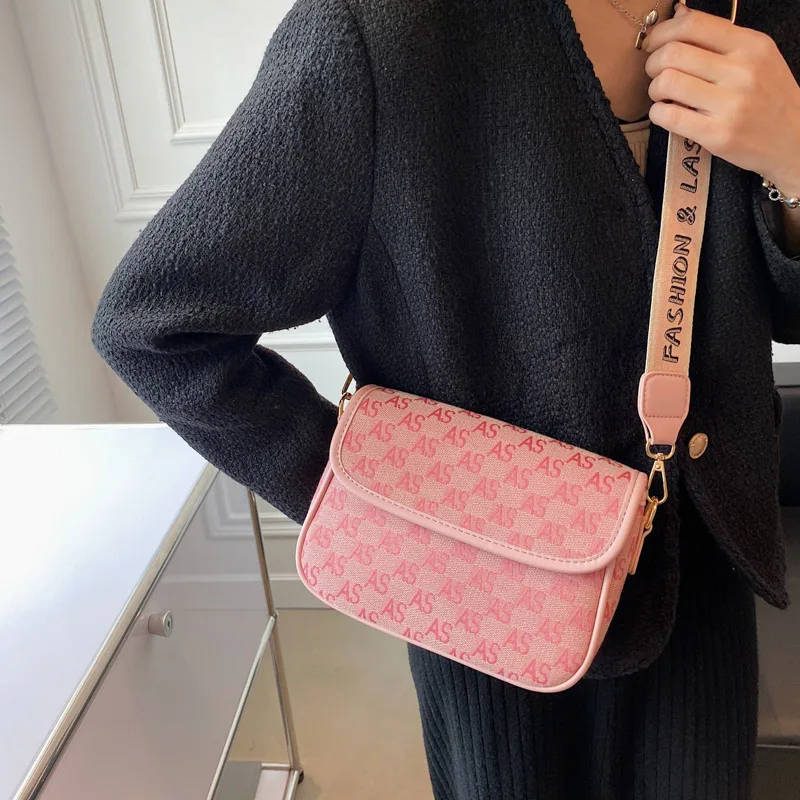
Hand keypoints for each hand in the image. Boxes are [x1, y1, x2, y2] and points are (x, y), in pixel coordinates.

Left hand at [644, 3, 799, 196]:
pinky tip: (665, 112)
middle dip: (653, 62)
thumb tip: (679, 14)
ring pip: (666, 83)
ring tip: (662, 95)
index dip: (663, 32)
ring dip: (654, 88)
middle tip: (655, 73)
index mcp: (751, 45)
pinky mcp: (717, 135)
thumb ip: (718, 37)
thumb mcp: (757, 57)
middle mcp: (741, 71)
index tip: (654, 43)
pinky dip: (657, 113)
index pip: (694, 25)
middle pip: (673, 53)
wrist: (793, 139)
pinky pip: (669, 117)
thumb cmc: (769, 97)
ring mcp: (729, 105)